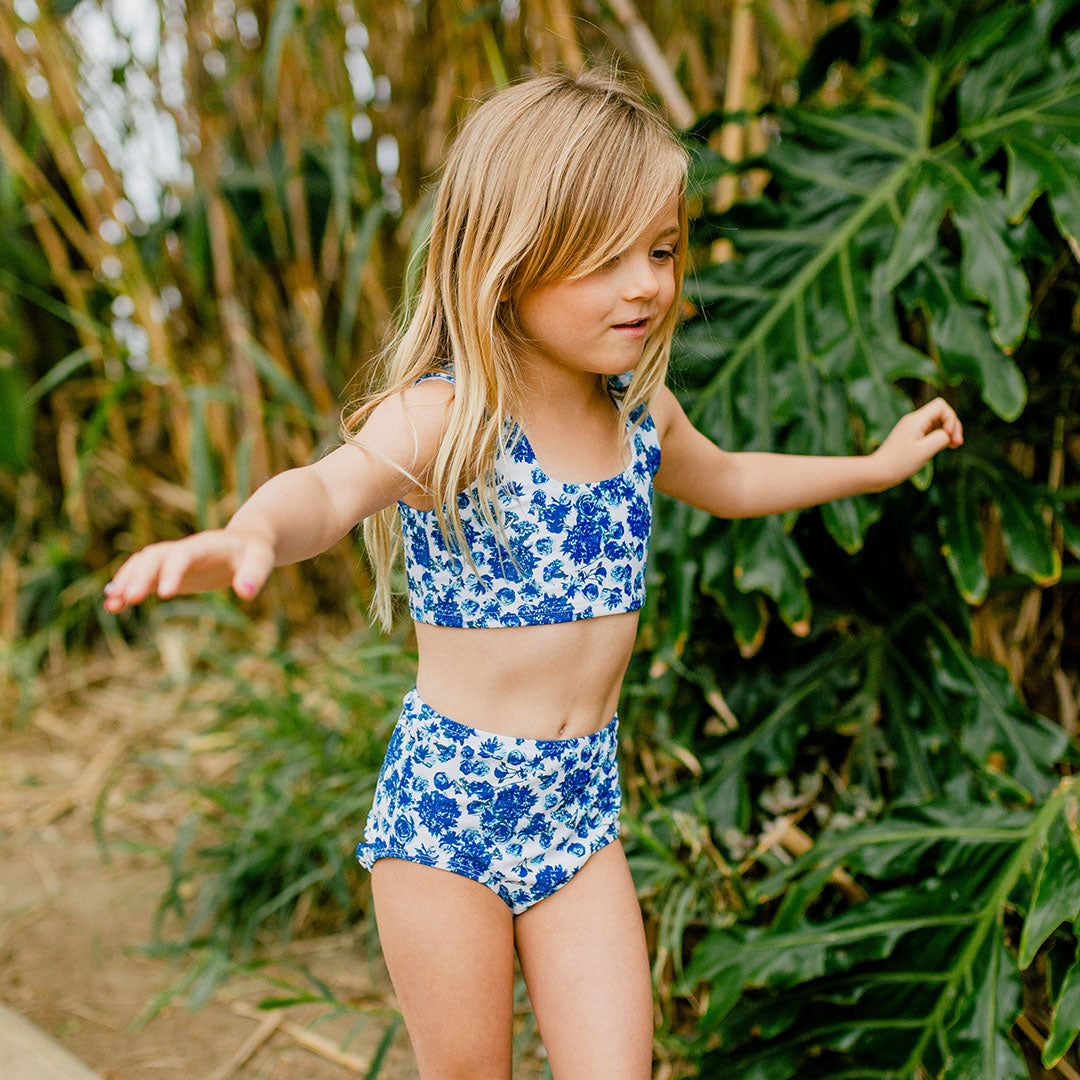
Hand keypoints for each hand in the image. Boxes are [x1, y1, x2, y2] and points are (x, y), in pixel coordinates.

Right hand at [103, 529, 275, 612]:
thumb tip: (245, 594)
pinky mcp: (168, 572)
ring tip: (112, 605)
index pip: (182, 554)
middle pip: (154, 557)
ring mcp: (173, 559)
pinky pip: (142, 577)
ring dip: (126, 581)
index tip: (165, 594)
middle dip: (140, 576)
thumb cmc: (254, 552)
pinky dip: (127, 588)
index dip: (172, 571)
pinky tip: (113, 606)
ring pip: (142, 564)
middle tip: (128, 600)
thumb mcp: (261, 560)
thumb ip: (254, 574)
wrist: (244, 541)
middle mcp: (183, 549)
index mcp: (204, 545)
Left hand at [870, 397, 963, 489]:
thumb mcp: (925, 451)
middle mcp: (913, 420)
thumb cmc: (900, 463)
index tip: (948, 435)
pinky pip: (930, 431)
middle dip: (953, 426)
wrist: (877, 473)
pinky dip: (939, 437)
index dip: (951, 418)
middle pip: (941, 413)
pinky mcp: (910, 437)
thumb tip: (947, 433)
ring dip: (947, 432)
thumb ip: (941, 437)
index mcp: (916, 420)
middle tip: (957, 444)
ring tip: (953, 446)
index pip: (941, 405)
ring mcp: (911, 428)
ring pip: (937, 422)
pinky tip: (943, 447)